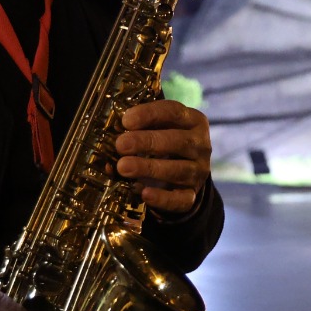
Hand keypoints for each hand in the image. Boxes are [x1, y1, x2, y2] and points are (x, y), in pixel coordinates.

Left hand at [113, 99, 211, 215]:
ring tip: (123, 167)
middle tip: (121, 145)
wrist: (183, 172)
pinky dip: (162, 198)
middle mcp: (200, 145)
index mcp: (193, 121)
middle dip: (147, 142)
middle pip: (177, 141)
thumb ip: (138, 129)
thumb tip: (109, 138)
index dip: (149, 114)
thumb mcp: (156, 129)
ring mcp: (198, 171)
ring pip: (178, 170)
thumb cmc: (164, 142)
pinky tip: (144, 193)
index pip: (173, 112)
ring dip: (149, 168)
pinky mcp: (192, 194)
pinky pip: (181, 199)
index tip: (126, 120)